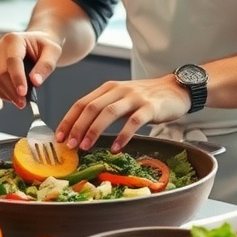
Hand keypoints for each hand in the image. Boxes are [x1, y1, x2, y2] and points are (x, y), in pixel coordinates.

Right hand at [0, 31, 62, 106]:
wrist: (37, 43)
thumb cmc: (44, 46)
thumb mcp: (53, 52)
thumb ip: (46, 66)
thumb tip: (36, 82)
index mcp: (13, 39)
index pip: (13, 61)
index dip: (17, 78)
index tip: (23, 93)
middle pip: (2, 73)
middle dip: (12, 91)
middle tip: (24, 103)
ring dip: (7, 95)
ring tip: (21, 102)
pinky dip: (2, 94)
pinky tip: (14, 97)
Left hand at [55, 75, 190, 151]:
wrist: (176, 89)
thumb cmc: (147, 98)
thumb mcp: (122, 98)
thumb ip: (105, 109)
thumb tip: (82, 131)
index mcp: (109, 88)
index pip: (82, 102)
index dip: (69, 119)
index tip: (59, 136)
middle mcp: (119, 90)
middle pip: (92, 107)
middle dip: (77, 126)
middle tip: (69, 145)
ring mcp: (135, 97)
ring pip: (109, 112)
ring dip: (94, 130)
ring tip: (86, 147)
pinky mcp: (150, 107)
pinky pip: (133, 122)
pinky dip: (122, 135)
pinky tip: (115, 148)